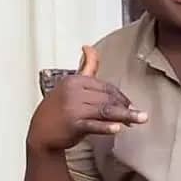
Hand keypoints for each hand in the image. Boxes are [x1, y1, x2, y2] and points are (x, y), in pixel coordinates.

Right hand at [27, 45, 147, 151]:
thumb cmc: (59, 108)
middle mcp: (73, 92)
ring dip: (125, 115)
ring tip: (140, 119)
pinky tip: (118, 128)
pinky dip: (106, 127)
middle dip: (125, 107)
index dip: (120, 97)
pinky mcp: (72, 125)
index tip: (130, 105)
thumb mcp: (71, 84)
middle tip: (139, 116)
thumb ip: (85, 67)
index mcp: (75, 80)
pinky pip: (93, 125)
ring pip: (105, 110)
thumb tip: (89, 46)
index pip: (105, 87)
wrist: (40, 133)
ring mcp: (72, 108)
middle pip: (107, 98)